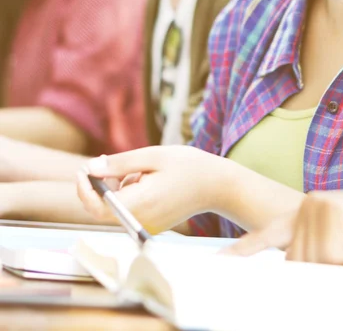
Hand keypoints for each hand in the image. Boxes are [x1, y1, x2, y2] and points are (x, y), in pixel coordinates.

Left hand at [76, 146, 232, 233]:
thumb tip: (91, 168)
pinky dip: (133, 194)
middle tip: (115, 163)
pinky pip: (132, 210)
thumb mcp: (154, 155)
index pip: (98, 207)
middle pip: (105, 208)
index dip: (85, 190)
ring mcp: (149, 225)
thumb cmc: (189, 166)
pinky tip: (153, 181)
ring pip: (119, 207)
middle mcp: (143, 220)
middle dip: (104, 185)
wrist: (218, 185)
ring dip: (122, 187)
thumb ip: (120, 163)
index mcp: (142, 202)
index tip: (83, 170)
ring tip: (146, 170)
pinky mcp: (154, 225)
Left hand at [225, 189, 342, 264]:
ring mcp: (318, 207)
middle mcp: (307, 205)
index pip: (269, 233)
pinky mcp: (333, 213)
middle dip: (320, 266)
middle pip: (296, 259)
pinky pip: (331, 255)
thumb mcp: (338, 241)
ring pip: (313, 260)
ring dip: (338, 262)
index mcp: (305, 209)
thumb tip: (295, 270)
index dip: (246, 249)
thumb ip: (315, 250)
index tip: (222, 262)